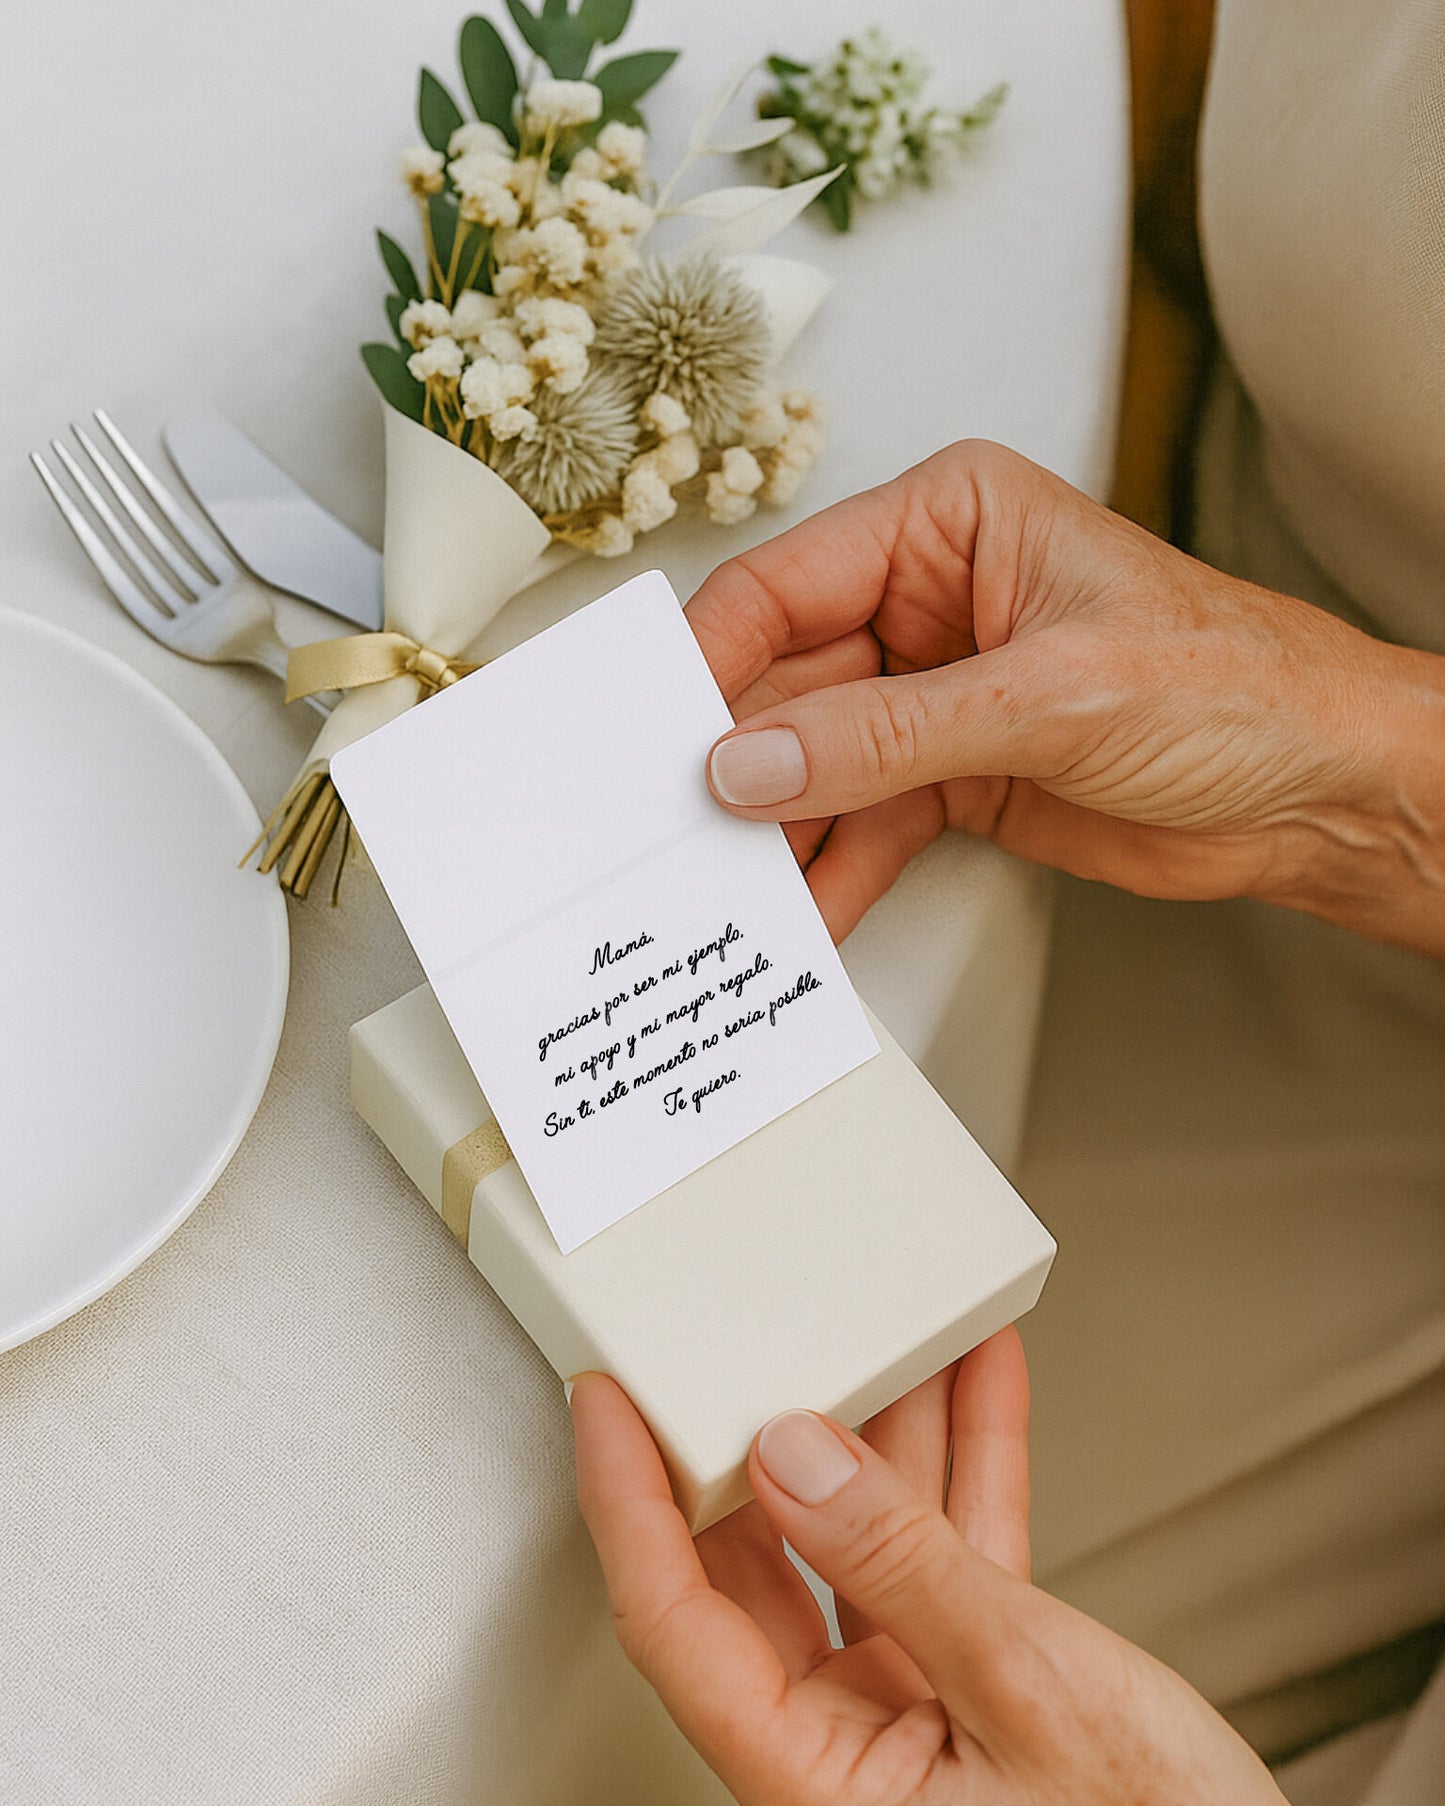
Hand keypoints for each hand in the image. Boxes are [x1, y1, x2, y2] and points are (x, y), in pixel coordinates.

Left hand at [572, 1331, 1284, 1805]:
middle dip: (767, 1434)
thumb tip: (792, 1454)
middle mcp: (843, 1749)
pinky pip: (948, 1554)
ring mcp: (912, 1711)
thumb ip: (905, 1567)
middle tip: (750, 1331)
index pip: (673, 1619)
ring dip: (887, 1427)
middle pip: (759, 1565)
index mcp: (814, 1783)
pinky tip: (976, 1379)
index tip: (604, 1396)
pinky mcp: (979, 1684)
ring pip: (863, 1542)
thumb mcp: (1029, 1694)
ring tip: (888, 1320)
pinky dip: (966, 1463)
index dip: (628, 1499)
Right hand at [685, 441, 1444, 951]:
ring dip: (775, 828)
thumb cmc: (1236, 686)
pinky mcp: (954, 776)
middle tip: (678, 830)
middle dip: (739, 760)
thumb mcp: (1050, 697)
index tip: (665, 735)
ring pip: (815, 761)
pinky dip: (832, 868)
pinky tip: (804, 910)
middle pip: (787, 681)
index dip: (715, 661)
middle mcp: (928, 603)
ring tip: (728, 887)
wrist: (1321, 792)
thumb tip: (756, 760)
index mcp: (947, 525)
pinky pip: (862, 821)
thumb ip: (889, 734)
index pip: (787, 584)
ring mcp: (936, 696)